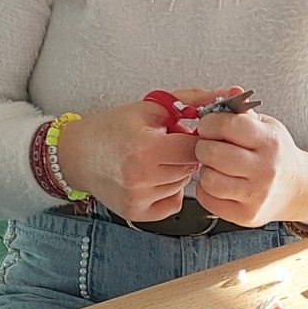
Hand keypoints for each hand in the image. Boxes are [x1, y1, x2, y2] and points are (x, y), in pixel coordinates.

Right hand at [54, 100, 202, 221]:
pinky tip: (151, 177)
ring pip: (183, 185)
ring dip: (176, 171)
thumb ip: (191, 101)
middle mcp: (141, 178)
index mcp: (145, 149)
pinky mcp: (137, 213)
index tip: (185, 133)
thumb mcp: (150, 108)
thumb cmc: (110, 129)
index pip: (194, 148)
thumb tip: (230, 95)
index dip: (193, 138)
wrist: (77, 155)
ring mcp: (139, 199)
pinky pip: (173, 202)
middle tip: (163, 144)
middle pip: (190, 167)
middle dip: (183, 154)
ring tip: (153, 160)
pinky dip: (168, 190)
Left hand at [193, 105, 307, 227]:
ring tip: (215, 166)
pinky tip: (219, 182)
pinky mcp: (246, 215)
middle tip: (208, 146)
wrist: (297, 188)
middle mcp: (265, 169)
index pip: (228, 125)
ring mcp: (256, 195)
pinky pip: (208, 199)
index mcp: (270, 141)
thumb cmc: (276, 153)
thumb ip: (244, 112)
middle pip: (212, 153)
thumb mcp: (267, 126)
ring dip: (205, 170)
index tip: (208, 125)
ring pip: (208, 179)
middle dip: (203, 146)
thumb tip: (231, 90)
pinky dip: (206, 190)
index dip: (210, 122)